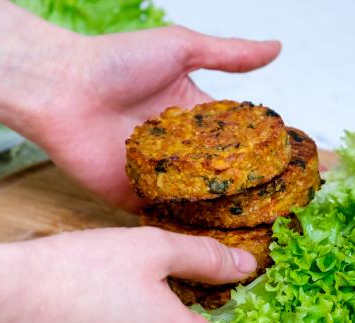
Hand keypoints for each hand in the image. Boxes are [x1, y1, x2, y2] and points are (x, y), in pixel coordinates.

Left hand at [31, 27, 280, 211]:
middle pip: (223, 176)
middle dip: (251, 191)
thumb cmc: (116, 62)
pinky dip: (188, 228)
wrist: (61, 88)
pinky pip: (167, 217)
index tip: (294, 169)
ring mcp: (161, 176)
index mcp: (195, 117)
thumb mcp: (180, 49)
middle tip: (285, 210)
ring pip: (200, 201)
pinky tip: (217, 243)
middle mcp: (181, 150)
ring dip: (224, 214)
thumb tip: (277, 48)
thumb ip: (229, 55)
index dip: (264, 153)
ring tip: (260, 233)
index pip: (238, 140)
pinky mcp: (137, 197)